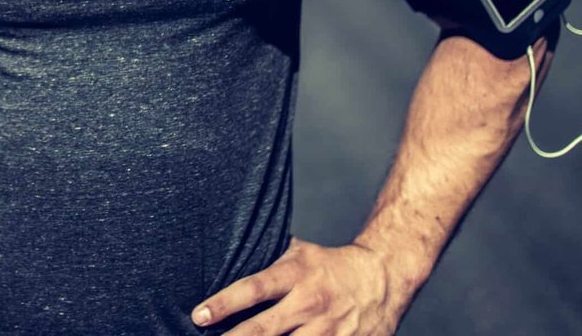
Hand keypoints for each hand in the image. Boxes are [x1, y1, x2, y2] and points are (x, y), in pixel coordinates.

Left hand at [191, 238, 406, 334]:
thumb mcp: (298, 252)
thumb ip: (266, 259)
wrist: (383, 277)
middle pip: (265, 329)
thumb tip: (224, 255)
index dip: (224, 303)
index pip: (253, 289)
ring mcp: (329, 330)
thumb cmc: (329, 266)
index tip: (198, 315)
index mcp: (296, 274)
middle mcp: (310, 303)